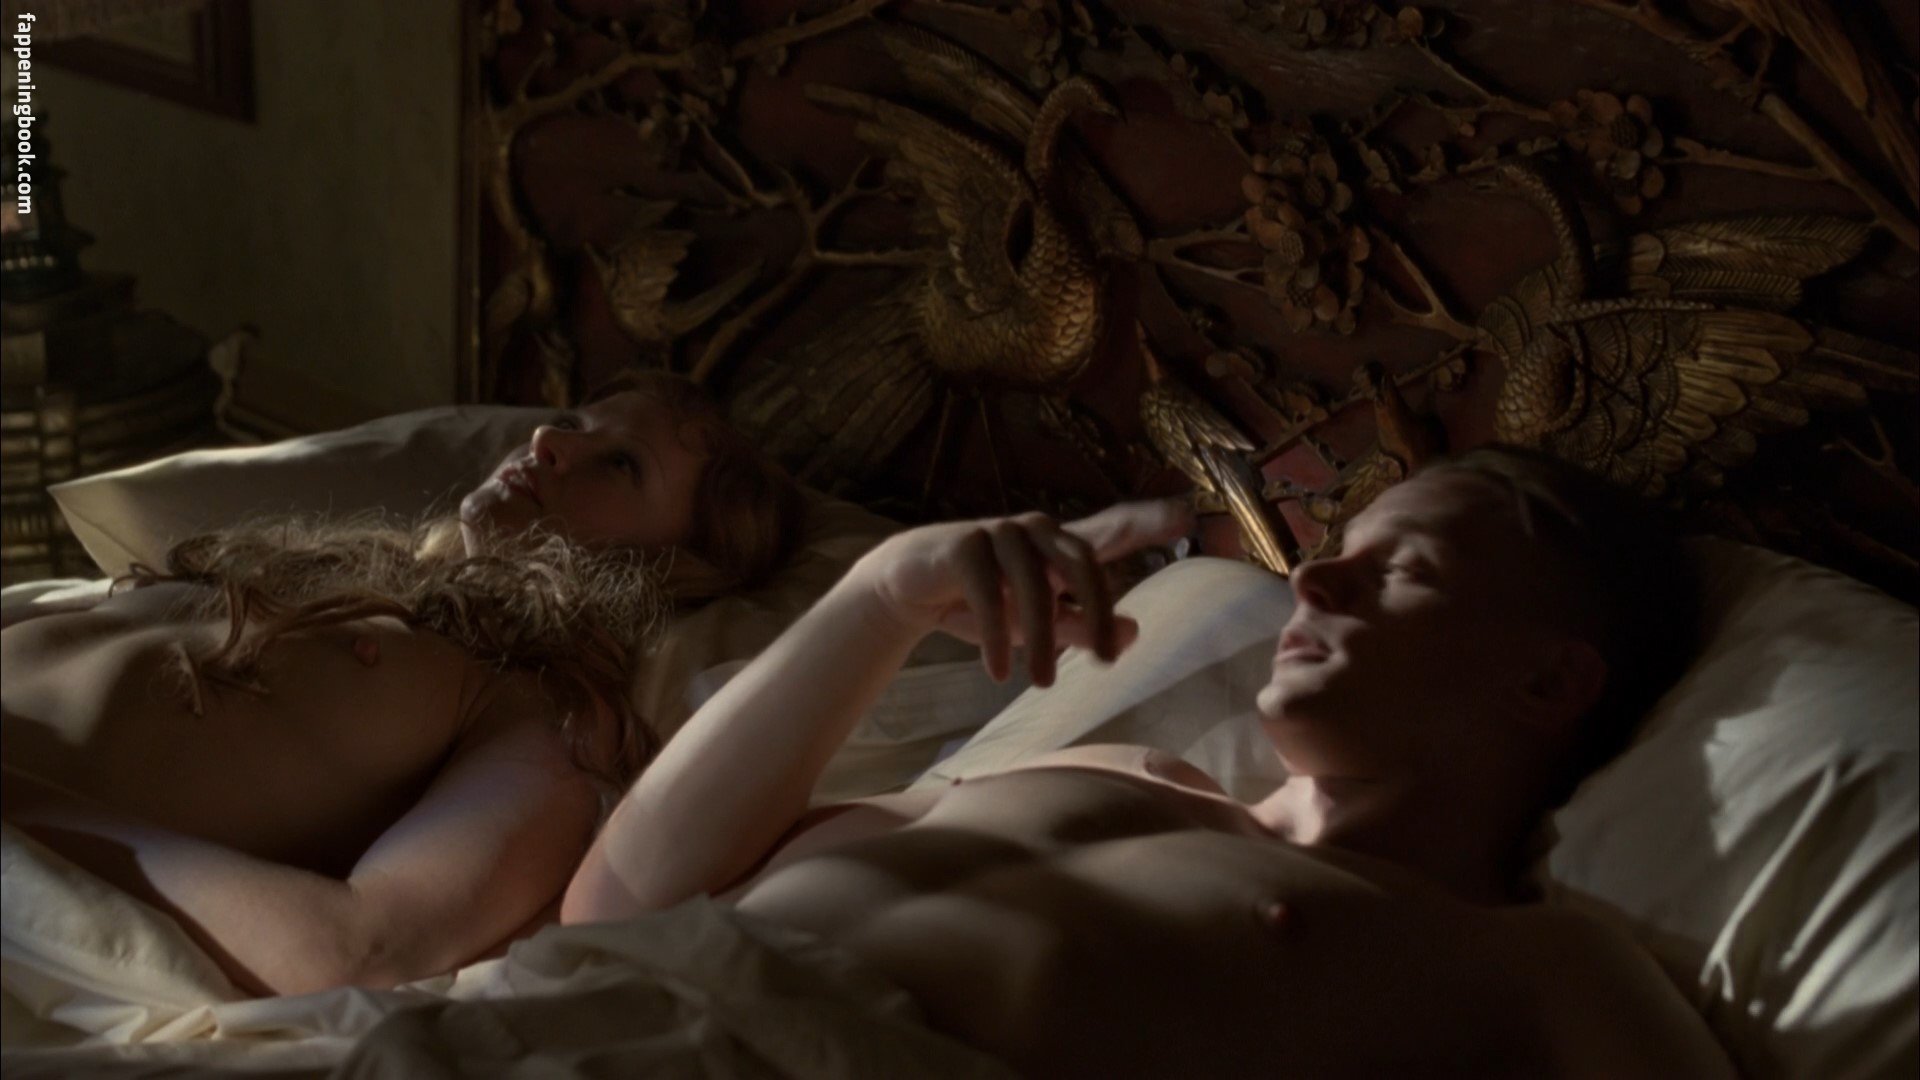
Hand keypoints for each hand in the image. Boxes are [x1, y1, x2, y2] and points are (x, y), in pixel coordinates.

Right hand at [852, 499, 1194, 686]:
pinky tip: (998, 671)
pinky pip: (988, 592)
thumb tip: (1137, 633)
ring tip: (1039, 684)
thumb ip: (1083, 626)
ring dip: (1040, 639)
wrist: (907, 587)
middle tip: (1107, 662)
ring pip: (1035, 584)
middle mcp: (1036, 532)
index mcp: (1059, 546)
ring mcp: (999, 533)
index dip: (1148, 520)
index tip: (1188, 512)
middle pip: (1084, 559)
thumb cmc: (983, 601)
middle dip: (1099, 611)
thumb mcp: (1035, 621)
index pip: (1112, 529)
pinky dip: (995, 635)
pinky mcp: (962, 545)